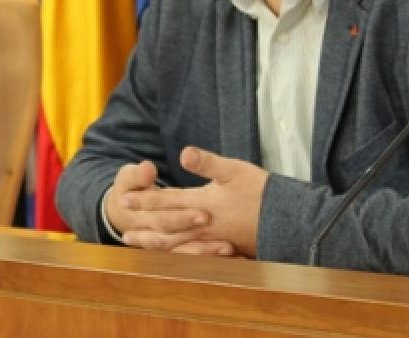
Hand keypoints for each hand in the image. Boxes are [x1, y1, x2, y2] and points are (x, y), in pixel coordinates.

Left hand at [121, 147, 266, 257]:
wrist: (287, 220)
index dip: (145, 200)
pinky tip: (167, 255)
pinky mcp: (222, 249)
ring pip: (176, 245)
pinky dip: (175, 255)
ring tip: (137, 244)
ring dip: (154, 244)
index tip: (125, 200)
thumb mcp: (235, 169)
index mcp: (203, 203)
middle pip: (166, 228)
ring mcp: (212, 240)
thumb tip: (184, 152)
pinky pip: (191, 255)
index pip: (167, 201)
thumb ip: (208, 163)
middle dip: (143, 227)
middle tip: (122, 231)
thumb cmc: (261, 190)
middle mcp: (203, 225)